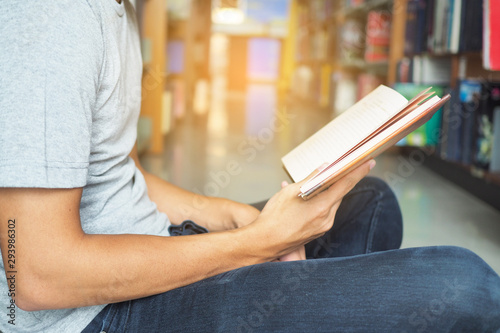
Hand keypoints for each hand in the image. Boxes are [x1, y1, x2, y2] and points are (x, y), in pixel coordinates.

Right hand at [246, 160, 374, 260]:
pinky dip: (321, 202)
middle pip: (339, 194)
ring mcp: (323, 227)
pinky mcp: (317, 232)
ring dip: (329, 191)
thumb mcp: (290, 192)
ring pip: (332, 203)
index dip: (358, 171)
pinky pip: (325, 212)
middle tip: (342, 167)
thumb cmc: (274, 217)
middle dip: (340, 180)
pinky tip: (310, 197)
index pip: (345, 184)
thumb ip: (310, 179)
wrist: (264, 243)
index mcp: (321, 206)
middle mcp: (326, 219)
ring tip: (319, 182)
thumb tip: (324, 168)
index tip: (368, 162)